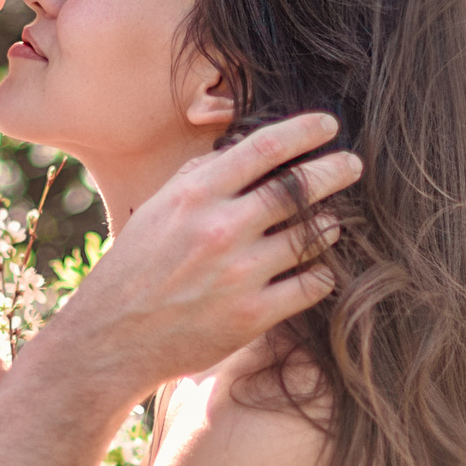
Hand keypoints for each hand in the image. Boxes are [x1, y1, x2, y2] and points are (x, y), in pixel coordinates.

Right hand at [40, 112, 356, 399]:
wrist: (112, 338)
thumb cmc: (134, 269)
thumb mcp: (156, 210)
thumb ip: (198, 178)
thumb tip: (241, 150)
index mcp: (194, 196)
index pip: (264, 148)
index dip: (304, 132)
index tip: (327, 126)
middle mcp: (219, 230)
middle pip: (298, 188)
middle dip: (334, 171)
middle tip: (352, 165)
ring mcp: (239, 275)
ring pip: (311, 236)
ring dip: (329, 225)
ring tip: (333, 222)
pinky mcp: (253, 316)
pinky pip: (312, 285)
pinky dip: (322, 273)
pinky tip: (318, 268)